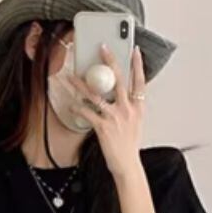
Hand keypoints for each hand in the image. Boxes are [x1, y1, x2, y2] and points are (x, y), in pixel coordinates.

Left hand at [67, 44, 145, 180]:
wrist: (126, 164)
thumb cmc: (129, 146)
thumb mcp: (135, 123)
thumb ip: (129, 107)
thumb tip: (119, 95)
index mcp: (137, 108)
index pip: (139, 82)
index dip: (138, 65)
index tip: (135, 51)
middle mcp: (127, 110)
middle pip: (118, 80)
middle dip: (110, 62)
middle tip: (103, 48)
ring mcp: (115, 117)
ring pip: (96, 95)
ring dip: (81, 85)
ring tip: (72, 77)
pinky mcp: (103, 127)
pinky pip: (88, 113)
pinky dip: (77, 109)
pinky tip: (71, 106)